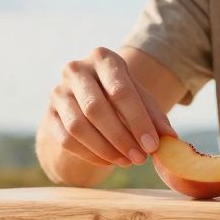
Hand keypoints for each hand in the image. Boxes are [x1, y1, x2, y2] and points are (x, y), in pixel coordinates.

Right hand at [46, 47, 174, 167]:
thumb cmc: (119, 96)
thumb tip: (170, 138)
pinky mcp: (49, 115)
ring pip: (78, 126)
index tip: (152, 146)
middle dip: (121, 138)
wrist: (86, 99)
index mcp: (103, 58)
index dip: (138, 120)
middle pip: (96, 109)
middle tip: (140, 159)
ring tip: (127, 162)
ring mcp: (58, 92)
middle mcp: (76, 70)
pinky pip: (66, 139)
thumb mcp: (140, 100)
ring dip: (105, 149)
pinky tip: (109, 161)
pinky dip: (90, 154)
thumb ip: (154, 117)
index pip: (121, 90)